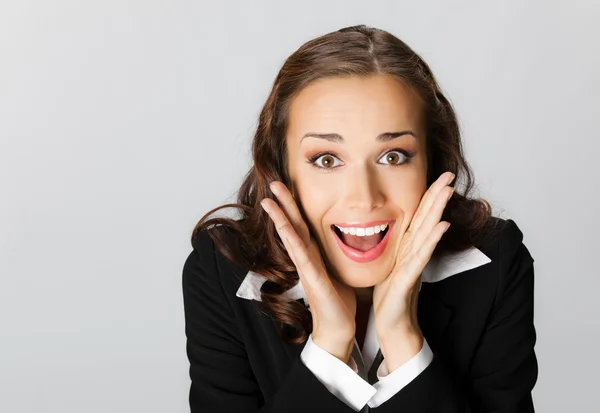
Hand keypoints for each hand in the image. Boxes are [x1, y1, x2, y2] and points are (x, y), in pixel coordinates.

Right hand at [261, 181, 356, 362]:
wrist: (338, 329)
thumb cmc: (340, 302)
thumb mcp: (339, 271)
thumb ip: (337, 255)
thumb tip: (348, 238)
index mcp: (314, 255)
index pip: (303, 225)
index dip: (295, 206)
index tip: (289, 186)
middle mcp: (306, 259)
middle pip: (293, 225)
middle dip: (283, 204)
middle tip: (274, 182)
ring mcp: (306, 268)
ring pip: (290, 237)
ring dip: (279, 217)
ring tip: (268, 200)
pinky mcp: (311, 280)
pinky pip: (300, 256)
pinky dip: (291, 240)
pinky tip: (284, 227)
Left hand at [373, 171, 454, 370]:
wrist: (391, 324)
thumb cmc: (389, 296)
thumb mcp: (391, 263)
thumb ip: (398, 245)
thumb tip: (394, 225)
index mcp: (407, 247)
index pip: (420, 216)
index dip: (430, 196)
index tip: (439, 175)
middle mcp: (413, 252)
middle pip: (427, 219)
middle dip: (438, 196)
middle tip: (449, 174)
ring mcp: (412, 265)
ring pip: (426, 233)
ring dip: (437, 211)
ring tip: (447, 192)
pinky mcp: (408, 280)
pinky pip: (420, 257)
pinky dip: (431, 241)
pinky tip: (440, 226)